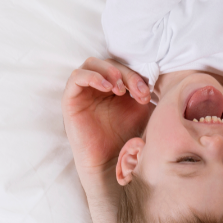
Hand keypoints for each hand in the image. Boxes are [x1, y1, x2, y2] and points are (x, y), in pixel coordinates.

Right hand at [61, 57, 151, 176]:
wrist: (109, 158)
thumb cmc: (125, 134)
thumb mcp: (140, 109)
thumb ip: (143, 91)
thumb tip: (151, 76)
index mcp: (114, 85)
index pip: (124, 67)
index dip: (136, 76)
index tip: (147, 94)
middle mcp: (97, 85)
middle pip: (110, 63)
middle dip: (127, 75)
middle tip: (138, 92)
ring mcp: (83, 90)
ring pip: (92, 63)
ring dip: (109, 72)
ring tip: (120, 90)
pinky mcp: (70, 98)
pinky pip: (76, 76)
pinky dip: (92, 76)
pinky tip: (107, 87)